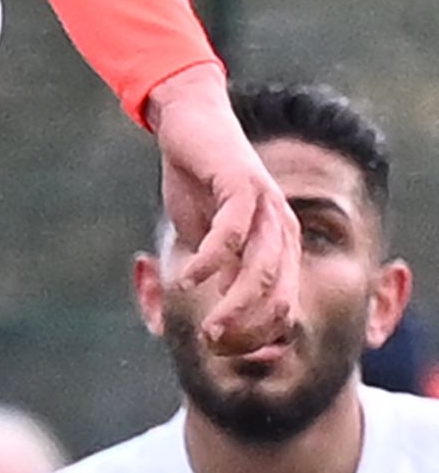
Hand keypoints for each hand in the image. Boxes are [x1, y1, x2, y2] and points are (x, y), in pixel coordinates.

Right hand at [150, 64, 300, 353]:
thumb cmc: (198, 181)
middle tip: (214, 344)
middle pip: (277, 294)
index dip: (254, 332)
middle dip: (248, 328)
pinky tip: (190, 278)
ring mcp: (267, 207)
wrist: (190, 124)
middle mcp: (282, 228)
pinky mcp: (242, 186)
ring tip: (208, 327)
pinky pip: (231, 234)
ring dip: (235, 305)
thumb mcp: (209, 235)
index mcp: (280, 244)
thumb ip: (222, 269)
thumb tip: (226, 310)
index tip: (220, 348)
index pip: (280, 304)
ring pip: (261, 270)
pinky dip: (211, 262)